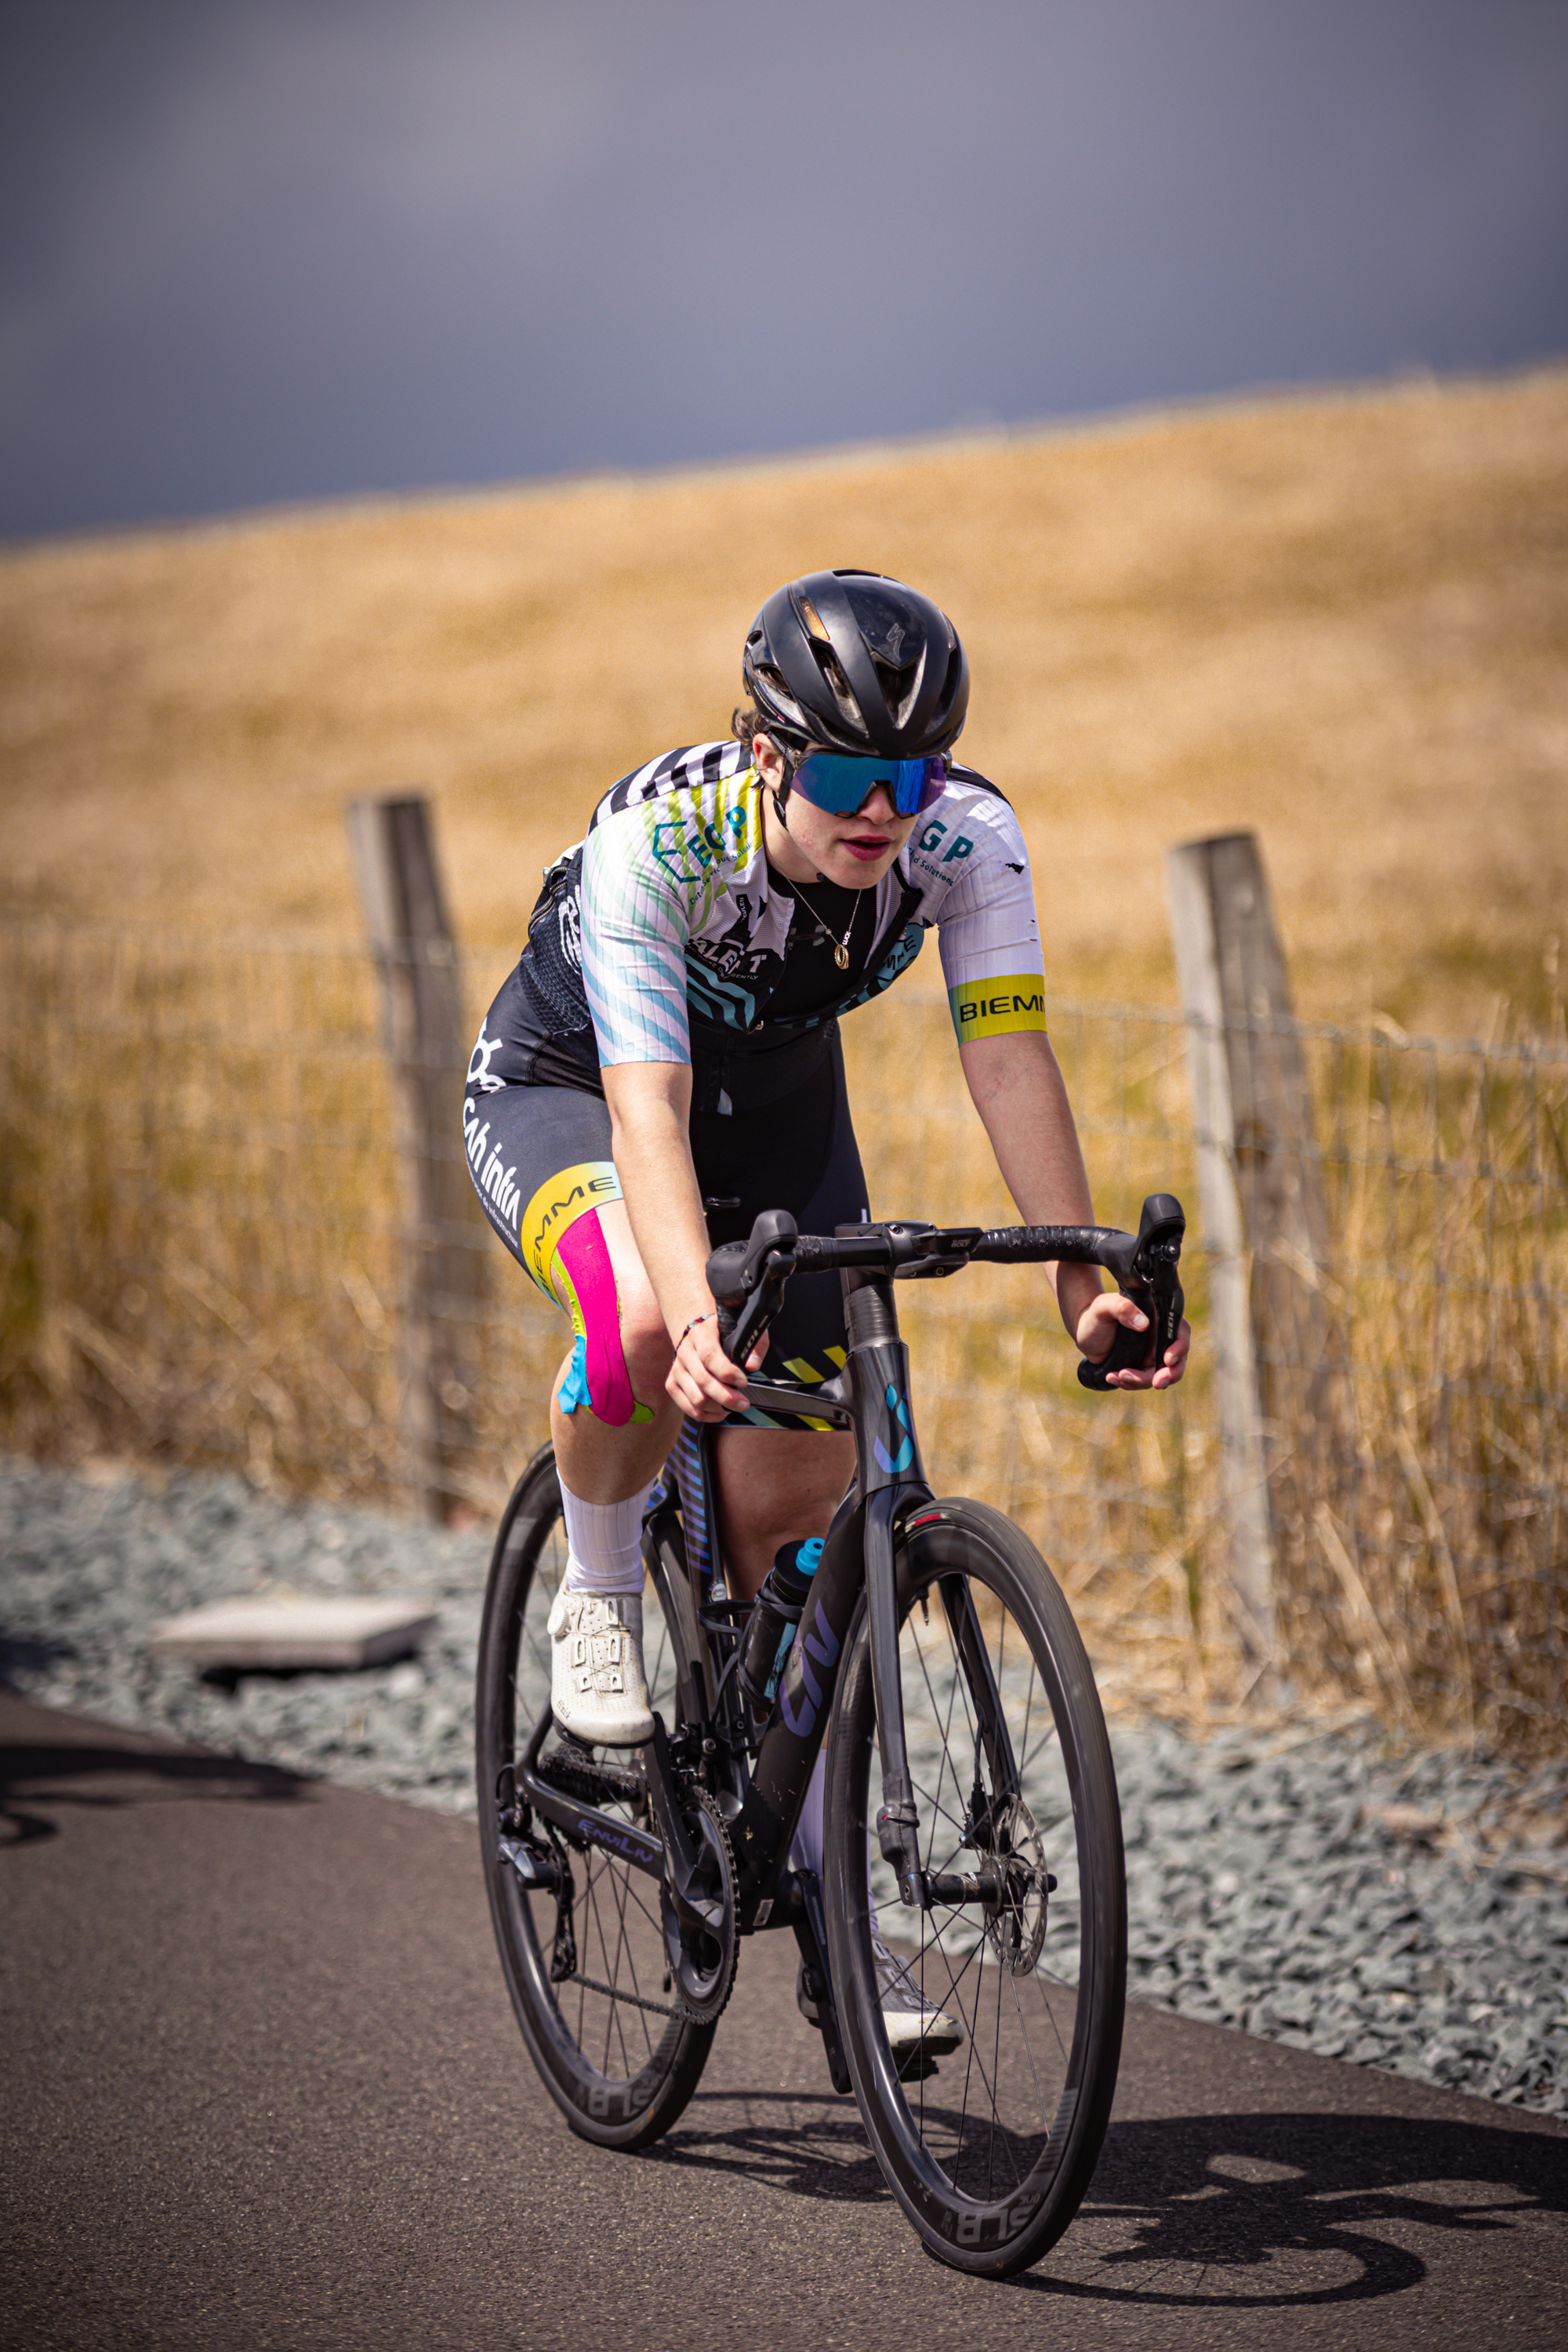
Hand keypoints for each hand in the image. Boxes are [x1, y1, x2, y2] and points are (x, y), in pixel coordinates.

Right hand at [664, 1313, 765, 1420]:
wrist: (699, 1337)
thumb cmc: (725, 1336)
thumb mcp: (744, 1332)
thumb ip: (755, 1345)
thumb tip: (752, 1366)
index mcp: (701, 1334)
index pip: (709, 1356)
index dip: (727, 1372)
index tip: (744, 1382)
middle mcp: (685, 1351)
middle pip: (703, 1380)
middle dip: (726, 1396)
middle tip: (744, 1404)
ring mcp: (676, 1368)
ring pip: (696, 1397)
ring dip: (718, 1408)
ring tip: (734, 1406)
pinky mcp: (672, 1384)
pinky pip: (688, 1407)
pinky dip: (706, 1415)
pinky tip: (720, 1413)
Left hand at [1074, 1291, 1190, 1390]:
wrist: (1085, 1331)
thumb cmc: (1097, 1313)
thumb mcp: (1105, 1306)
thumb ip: (1122, 1308)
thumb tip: (1143, 1324)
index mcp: (1159, 1318)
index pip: (1180, 1332)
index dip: (1179, 1347)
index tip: (1167, 1359)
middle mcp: (1160, 1337)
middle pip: (1178, 1359)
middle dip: (1170, 1374)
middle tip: (1157, 1383)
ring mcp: (1153, 1354)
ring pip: (1160, 1375)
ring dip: (1142, 1381)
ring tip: (1119, 1375)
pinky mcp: (1142, 1367)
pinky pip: (1143, 1381)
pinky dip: (1130, 1383)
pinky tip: (1112, 1377)